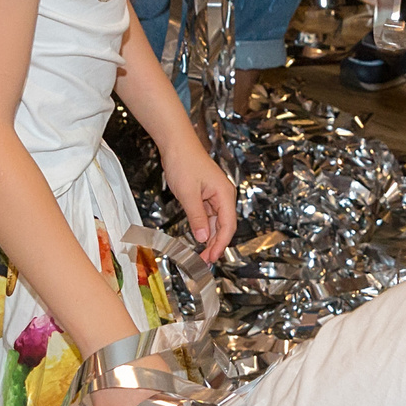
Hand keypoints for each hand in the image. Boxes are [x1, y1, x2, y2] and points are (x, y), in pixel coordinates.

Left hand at [162, 144, 236, 261]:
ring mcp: (215, 196)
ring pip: (216, 223)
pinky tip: (199, 239)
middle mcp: (224, 196)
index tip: (211, 258)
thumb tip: (202, 237)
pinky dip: (203, 228)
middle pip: (224, 226)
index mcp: (225, 194)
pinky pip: (208, 216)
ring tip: (201, 255)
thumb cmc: (184, 162)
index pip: (228, 226)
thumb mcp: (188, 193)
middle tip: (205, 262)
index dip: (220, 244)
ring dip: (209, 239)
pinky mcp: (206, 195)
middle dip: (215, 245)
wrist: (177, 144)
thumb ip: (197, 217)